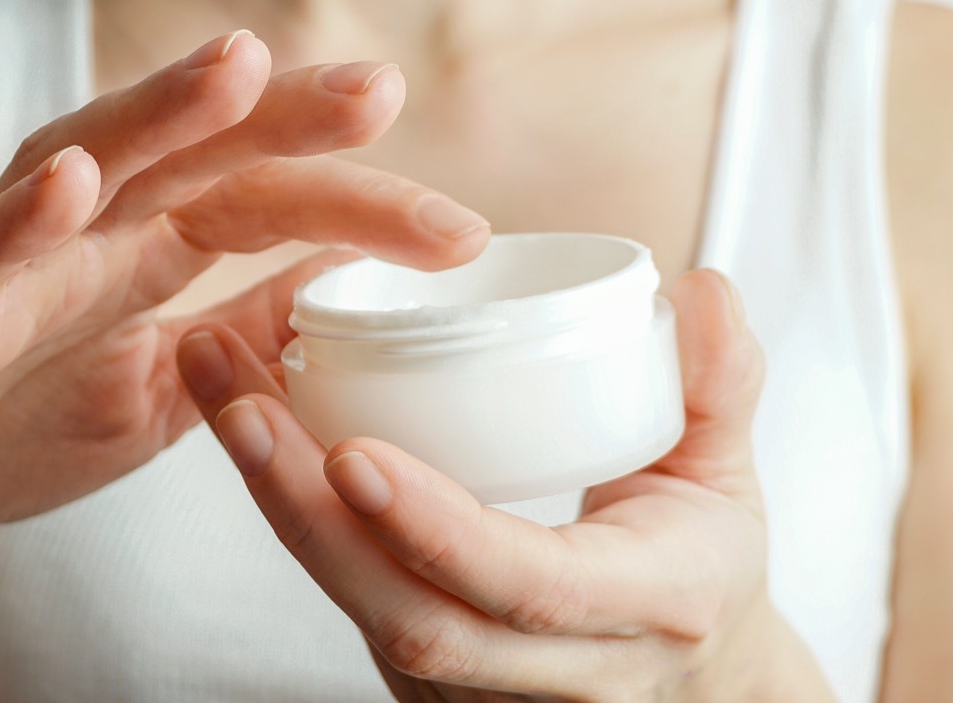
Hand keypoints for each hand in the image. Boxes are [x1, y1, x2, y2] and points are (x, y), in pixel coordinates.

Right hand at [0, 31, 489, 565]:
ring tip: (236, 67)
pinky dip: (20, 218)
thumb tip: (344, 295)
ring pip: (83, 164)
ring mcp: (4, 265)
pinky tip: (73, 180)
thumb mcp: (162, 391)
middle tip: (380, 91)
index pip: (264, 206)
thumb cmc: (3, 429)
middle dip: (284, 119)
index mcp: (145, 256)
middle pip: (195, 157)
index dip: (357, 207)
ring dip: (157, 113)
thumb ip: (242, 339)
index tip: (459, 231)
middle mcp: (84, 236)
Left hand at [178, 270, 835, 701]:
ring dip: (279, 504)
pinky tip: (255, 428)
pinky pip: (346, 595)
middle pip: (405, 614)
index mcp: (637, 610)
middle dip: (307, 513)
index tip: (354, 454)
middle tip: (242, 401)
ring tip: (225, 393)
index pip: (523, 586)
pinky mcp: (425, 675)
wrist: (683, 672)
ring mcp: (474, 687)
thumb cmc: (700, 567)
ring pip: (356, 608)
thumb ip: (720, 382)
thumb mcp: (727, 478)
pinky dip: (294, 514)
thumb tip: (702, 289)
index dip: (435, 527)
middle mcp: (546, 673)